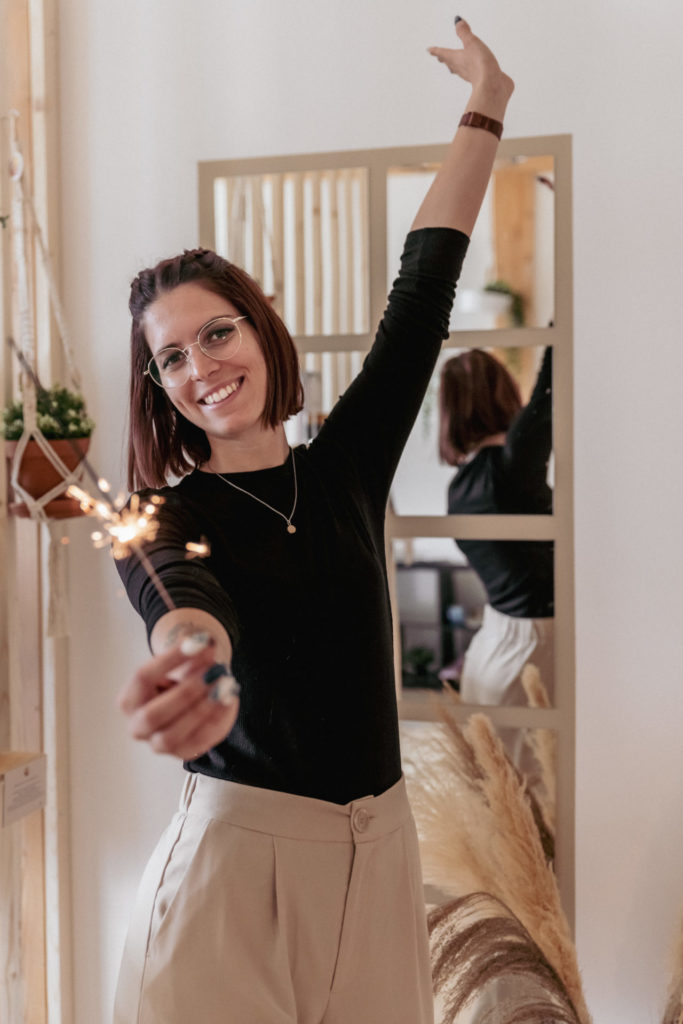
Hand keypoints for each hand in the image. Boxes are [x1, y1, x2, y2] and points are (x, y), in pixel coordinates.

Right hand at [117, 641, 239, 759]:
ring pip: (171, 736)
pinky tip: (229, 699)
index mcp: (129, 699)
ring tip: (224, 685)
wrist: (193, 702)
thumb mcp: (184, 664)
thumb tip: (205, 646)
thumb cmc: (182, 680)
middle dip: (185, 692)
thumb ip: (192, 655)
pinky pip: (198, 742)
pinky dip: (216, 719)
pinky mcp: (183, 753)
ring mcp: (158, 745)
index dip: (172, 659)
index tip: (199, 643)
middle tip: (213, 671)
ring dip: (201, 710)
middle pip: (153, 714)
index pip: (143, 677)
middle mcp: (138, 726)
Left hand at [429, 18, 513, 114]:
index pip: (443, 52)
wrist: (491, 85)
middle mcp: (460, 68)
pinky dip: (467, 71)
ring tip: (451, 66)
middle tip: (439, 57)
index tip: (429, 50)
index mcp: (456, 58)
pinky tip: (471, 72)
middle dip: (444, 58)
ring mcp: (469, 75)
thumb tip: (457, 22)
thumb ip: (464, 32)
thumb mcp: (471, 42)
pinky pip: (470, 74)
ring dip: (454, 66)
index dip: (436, 50)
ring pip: (458, 70)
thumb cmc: (480, 64)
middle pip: (449, 62)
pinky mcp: (478, 80)